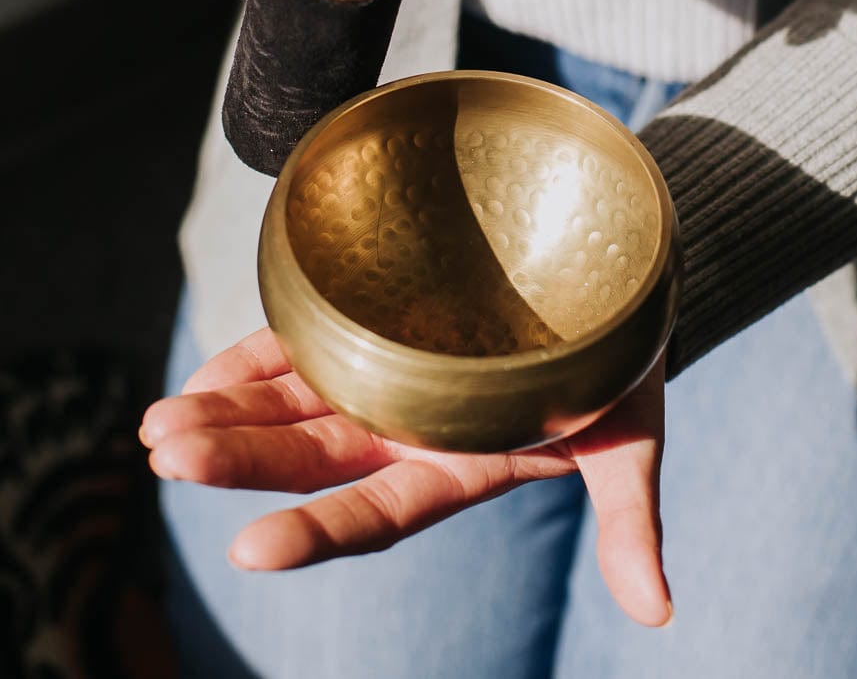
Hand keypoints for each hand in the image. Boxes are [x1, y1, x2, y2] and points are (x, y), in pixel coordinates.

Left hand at [140, 329, 671, 627]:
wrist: (597, 286)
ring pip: (288, 406)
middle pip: (309, 458)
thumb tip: (658, 613)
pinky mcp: (367, 328)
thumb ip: (630, 518)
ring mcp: (378, 381)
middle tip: (166, 457)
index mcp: (455, 468)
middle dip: (239, 460)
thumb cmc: (618, 372)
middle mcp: (403, 432)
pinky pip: (297, 349)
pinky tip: (199, 378)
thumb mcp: (631, 441)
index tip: (250, 548)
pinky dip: (249, 361)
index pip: (375, 512)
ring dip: (223, 416)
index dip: (315, 531)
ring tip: (155, 429)